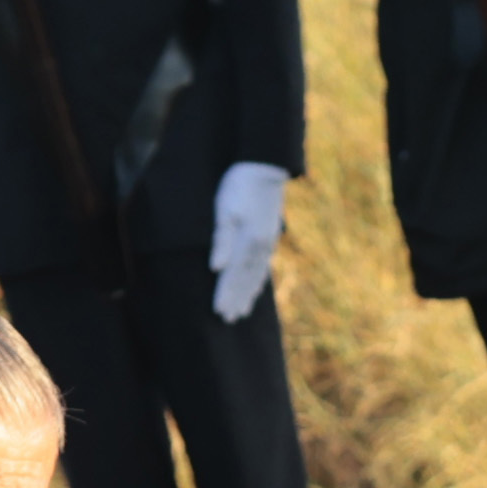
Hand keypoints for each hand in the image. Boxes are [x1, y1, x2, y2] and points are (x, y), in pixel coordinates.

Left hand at [208, 161, 287, 322]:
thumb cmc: (239, 186)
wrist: (264, 168)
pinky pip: (264, 265)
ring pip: (257, 274)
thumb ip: (222, 240)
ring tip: (243, 310)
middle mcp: (260, 246)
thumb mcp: (225, 210)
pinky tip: (256, 285)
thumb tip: (216, 268)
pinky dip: (259, 280)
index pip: (233, 275)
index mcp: (248, 241)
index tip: (219, 312)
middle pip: (246, 279)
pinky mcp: (270, 235)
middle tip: (229, 319)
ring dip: (249, 294)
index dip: (226, 294)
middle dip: (237, 300)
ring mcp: (267, 241)